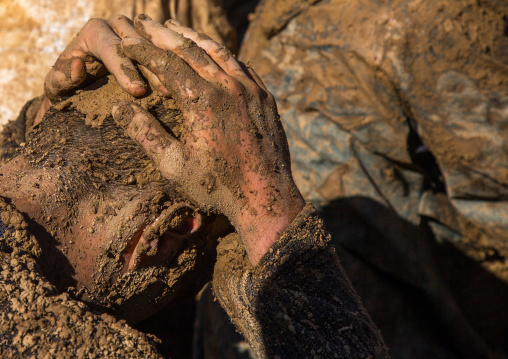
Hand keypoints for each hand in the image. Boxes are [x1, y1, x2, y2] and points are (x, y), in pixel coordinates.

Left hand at [35, 15, 170, 124]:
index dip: (125, 70)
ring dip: (167, 66)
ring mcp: (138, 31)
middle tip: (164, 92)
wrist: (83, 85)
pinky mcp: (153, 41)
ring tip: (176, 89)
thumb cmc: (68, 86)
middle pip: (138, 44)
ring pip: (156, 43)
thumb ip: (59, 78)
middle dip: (151, 69)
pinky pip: (167, 46)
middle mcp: (117, 26)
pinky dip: (177, 61)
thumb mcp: (56, 87)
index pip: (111, 48)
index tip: (138, 91)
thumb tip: (79, 66)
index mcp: (94, 31)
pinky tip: (186, 78)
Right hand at [112, 15, 304, 264]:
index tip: (127, 42)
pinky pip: (241, 65)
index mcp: (201, 100)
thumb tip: (118, 108)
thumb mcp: (174, 165)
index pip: (166, 63)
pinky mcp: (265, 97)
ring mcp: (250, 89)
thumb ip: (145, 133)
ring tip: (175, 26)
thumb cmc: (217, 187)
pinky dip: (223, 54)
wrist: (266, 197)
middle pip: (190, 50)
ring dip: (193, 37)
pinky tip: (214, 50)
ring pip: (218, 52)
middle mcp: (227, 87)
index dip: (144, 50)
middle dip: (164, 34)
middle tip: (146, 22)